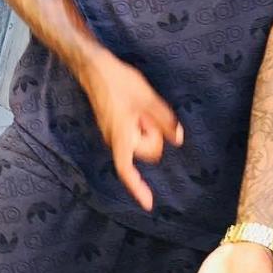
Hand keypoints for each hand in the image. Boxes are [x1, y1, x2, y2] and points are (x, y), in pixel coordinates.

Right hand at [79, 52, 183, 211]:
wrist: (93, 67)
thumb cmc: (118, 82)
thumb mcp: (147, 98)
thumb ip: (164, 120)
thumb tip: (178, 139)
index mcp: (121, 137)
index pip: (127, 170)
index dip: (138, 188)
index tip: (149, 205)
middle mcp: (114, 140)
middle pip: (144, 153)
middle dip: (153, 137)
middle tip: (147, 113)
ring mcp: (113, 133)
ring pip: (139, 142)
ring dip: (146, 128)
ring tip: (140, 106)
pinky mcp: (113, 126)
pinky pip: (133, 134)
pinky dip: (141, 125)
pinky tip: (137, 107)